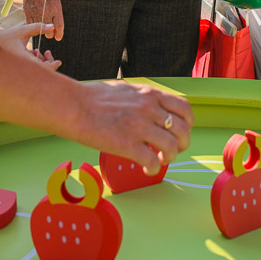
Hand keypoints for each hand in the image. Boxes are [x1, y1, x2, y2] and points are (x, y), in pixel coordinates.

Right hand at [0, 20, 60, 68]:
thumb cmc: (7, 36)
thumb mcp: (22, 30)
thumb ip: (37, 28)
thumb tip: (52, 26)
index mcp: (24, 60)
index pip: (44, 69)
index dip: (53, 65)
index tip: (57, 60)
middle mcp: (23, 67)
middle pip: (42, 72)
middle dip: (48, 62)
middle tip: (47, 51)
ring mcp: (21, 69)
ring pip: (37, 71)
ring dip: (41, 61)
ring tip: (35, 50)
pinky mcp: (20, 69)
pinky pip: (32, 69)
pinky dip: (35, 61)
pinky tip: (31, 52)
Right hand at [22, 0, 63, 40]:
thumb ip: (55, 9)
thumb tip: (54, 21)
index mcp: (56, 6)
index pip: (58, 26)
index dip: (58, 34)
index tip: (58, 38)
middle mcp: (47, 10)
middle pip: (48, 30)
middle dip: (49, 33)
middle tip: (49, 33)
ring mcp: (36, 10)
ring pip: (38, 29)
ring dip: (40, 31)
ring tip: (41, 29)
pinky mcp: (27, 9)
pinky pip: (29, 23)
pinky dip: (31, 25)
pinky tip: (33, 23)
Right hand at [73, 81, 193, 173]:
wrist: (73, 106)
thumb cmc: (92, 98)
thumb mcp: (126, 89)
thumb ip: (142, 98)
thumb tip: (151, 107)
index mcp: (150, 94)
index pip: (184, 109)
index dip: (187, 124)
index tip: (180, 132)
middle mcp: (149, 109)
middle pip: (182, 130)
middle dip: (182, 144)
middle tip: (172, 151)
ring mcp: (139, 126)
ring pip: (171, 147)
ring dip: (170, 158)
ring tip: (160, 161)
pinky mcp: (128, 144)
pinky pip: (153, 161)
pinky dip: (154, 169)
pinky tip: (147, 170)